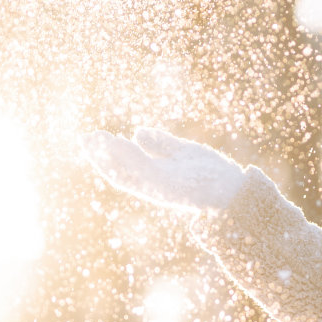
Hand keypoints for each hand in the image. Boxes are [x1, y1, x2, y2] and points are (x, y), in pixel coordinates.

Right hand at [81, 127, 245, 211]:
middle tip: (85, 138)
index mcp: (156, 176)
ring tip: (96, 139)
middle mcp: (155, 185)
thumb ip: (162, 144)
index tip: (93, 136)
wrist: (237, 190)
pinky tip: (121, 143)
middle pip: (120, 171)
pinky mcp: (172, 188)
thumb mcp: (184, 152)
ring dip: (111, 157)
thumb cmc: (214, 174)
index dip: (107, 153)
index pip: (125, 165)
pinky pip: (146, 172)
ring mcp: (162, 188)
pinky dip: (132, 159)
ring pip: (128, 173)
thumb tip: (137, 131)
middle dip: (101, 156)